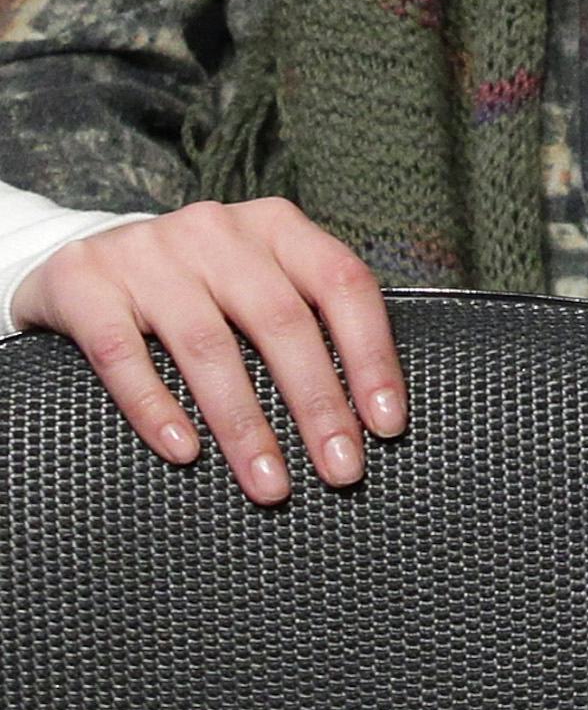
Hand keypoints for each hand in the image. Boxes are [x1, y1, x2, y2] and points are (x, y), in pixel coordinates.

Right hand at [15, 197, 405, 502]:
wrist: (78, 263)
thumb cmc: (190, 286)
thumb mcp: (252, 279)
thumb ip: (302, 314)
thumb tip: (367, 402)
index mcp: (274, 224)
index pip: (342, 283)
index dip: (370, 353)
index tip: (386, 423)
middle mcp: (216, 229)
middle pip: (282, 322)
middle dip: (318, 404)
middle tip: (342, 471)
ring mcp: (148, 254)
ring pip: (209, 346)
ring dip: (245, 425)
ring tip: (272, 485)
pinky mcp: (86, 287)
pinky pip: (124, 356)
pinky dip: (158, 407)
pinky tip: (185, 453)